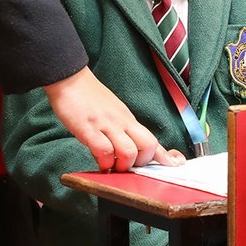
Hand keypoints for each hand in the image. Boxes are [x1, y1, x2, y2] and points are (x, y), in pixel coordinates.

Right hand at [43, 68, 163, 171]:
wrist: (70, 79)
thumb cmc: (88, 97)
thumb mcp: (113, 112)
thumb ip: (122, 130)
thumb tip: (127, 151)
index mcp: (128, 119)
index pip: (152, 139)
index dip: (164, 155)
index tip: (174, 165)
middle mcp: (122, 122)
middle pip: (148, 145)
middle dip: (142, 162)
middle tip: (128, 166)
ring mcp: (107, 125)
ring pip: (128, 151)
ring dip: (122, 165)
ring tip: (112, 166)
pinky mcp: (89, 128)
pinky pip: (104, 150)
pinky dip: (104, 161)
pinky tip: (99, 162)